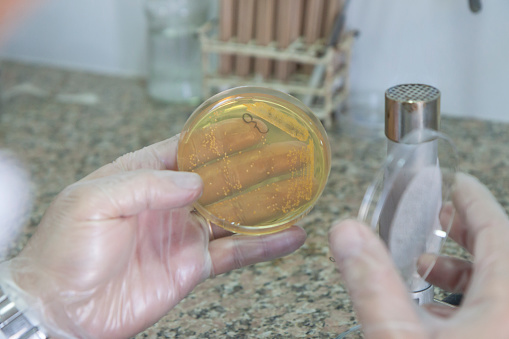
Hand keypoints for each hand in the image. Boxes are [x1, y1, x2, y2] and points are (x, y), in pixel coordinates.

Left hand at [0, 135, 305, 338]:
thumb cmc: (64, 253)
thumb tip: (195, 182)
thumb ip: (145, 186)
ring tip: (297, 192)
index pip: (188, 148)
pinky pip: (236, 252)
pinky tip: (290, 236)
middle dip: (253, 167)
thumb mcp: (92, 203)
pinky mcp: (193, 266)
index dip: (220, 137)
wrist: (64, 311)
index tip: (251, 127)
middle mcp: (167, 202)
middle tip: (286, 155)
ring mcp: (183, 233)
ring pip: (234, 214)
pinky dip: (265, 245)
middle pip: (220, 178)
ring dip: (265, 204)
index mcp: (141, 176)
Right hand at [329, 173, 508, 338]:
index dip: (476, 202)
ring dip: (463, 269)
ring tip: (425, 265)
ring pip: (498, 285)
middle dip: (466, 232)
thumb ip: (371, 282)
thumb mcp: (397, 336)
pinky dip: (466, 300)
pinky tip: (432, 309)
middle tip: (440, 217)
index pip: (498, 233)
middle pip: (501, 255)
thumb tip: (347, 232)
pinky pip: (494, 312)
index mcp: (506, 303)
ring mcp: (508, 330)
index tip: (461, 183)